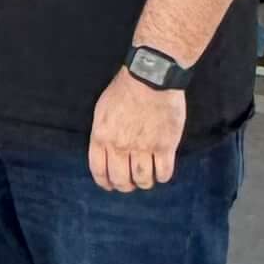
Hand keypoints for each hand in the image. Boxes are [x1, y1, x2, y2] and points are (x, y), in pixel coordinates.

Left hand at [88, 66, 186, 194]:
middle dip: (125, 186)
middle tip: (131, 184)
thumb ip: (103, 134)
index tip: (110, 185)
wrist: (150, 77)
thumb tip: (104, 152)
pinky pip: (164, 172)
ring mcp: (143, 147)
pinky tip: (161, 172)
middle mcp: (120, 146)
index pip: (99, 171)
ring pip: (143, 180)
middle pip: (121, 180)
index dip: (105, 182)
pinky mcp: (165, 145)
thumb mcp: (102, 111)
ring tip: (146, 178)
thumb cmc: (125, 89)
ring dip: (144, 183)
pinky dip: (162, 177)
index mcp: (102, 137)